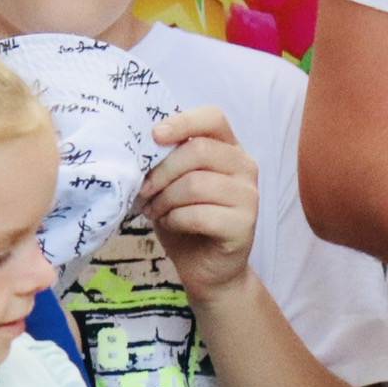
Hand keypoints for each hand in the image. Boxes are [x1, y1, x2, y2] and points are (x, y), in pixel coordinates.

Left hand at [138, 107, 260, 300]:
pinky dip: (175, 220)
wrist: (207, 269)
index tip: (154, 135)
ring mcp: (249, 196)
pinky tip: (172, 225)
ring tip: (156, 210)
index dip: (182, 122)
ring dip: (165, 199)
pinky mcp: (244, 225)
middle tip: (144, 191)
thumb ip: (169, 161)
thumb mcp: (174, 184)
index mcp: (229, 149)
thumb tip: (138, 147)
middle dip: (162, 172)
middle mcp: (245, 166)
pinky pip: (199, 214)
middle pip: (199, 151)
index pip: (213, 118)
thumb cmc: (187, 220)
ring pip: (196, 184)